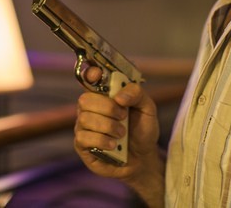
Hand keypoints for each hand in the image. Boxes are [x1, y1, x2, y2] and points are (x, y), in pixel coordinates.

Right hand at [74, 66, 164, 205]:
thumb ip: (137, 94)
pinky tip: (114, 145)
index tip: (98, 75)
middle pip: (85, 99)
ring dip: (108, 126)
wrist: (143, 158)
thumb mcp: (148, 108)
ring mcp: (84, 126)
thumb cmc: (142, 130)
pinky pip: (83, 138)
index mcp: (104, 94)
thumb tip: (119, 96)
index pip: (89, 78)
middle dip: (107, 107)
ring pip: (85, 119)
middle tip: (123, 116)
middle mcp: (90, 108)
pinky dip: (102, 141)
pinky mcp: (82, 145)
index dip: (90, 74)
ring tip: (122, 134)